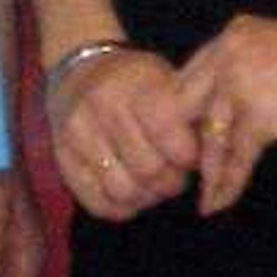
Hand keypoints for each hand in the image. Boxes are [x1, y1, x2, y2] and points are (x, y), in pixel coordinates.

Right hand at [47, 46, 195, 222]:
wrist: (78, 69)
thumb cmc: (134, 79)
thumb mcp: (163, 78)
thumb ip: (188, 111)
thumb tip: (213, 148)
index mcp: (134, 84)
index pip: (168, 132)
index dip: (188, 155)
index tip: (191, 156)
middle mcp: (101, 107)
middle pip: (149, 169)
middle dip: (172, 181)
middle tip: (176, 177)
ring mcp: (77, 135)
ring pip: (123, 191)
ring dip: (148, 197)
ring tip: (155, 186)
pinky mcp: (62, 159)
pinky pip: (97, 203)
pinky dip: (122, 207)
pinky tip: (133, 194)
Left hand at [169, 13, 276, 216]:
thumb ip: (251, 69)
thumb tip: (235, 110)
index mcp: (233, 35)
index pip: (191, 79)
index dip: (188, 114)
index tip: (192, 142)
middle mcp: (228, 54)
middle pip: (187, 108)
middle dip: (186, 143)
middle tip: (190, 173)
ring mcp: (242, 83)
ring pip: (210, 137)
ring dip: (209, 173)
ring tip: (206, 198)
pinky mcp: (261, 114)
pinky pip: (236, 157)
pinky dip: (228, 184)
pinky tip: (220, 202)